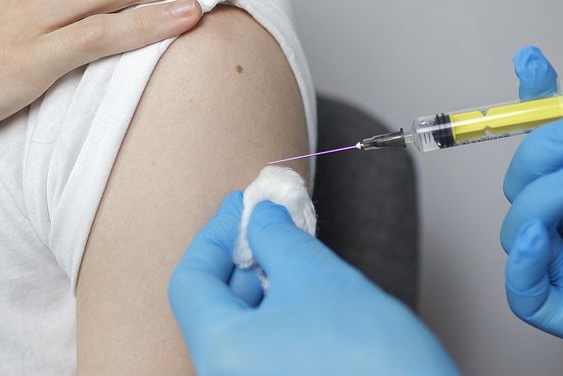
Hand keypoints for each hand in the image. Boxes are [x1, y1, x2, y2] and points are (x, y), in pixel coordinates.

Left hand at [169, 192, 457, 375]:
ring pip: (241, 330)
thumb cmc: (372, 357)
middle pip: (214, 307)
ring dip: (263, 287)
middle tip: (273, 224)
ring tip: (298, 260)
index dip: (216, 234)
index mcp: (220, 353)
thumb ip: (277, 237)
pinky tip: (309, 300)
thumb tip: (261, 216)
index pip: (191, 281)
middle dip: (243, 259)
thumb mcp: (316, 277)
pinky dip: (276, 318)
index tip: (243, 205)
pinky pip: (262, 352)